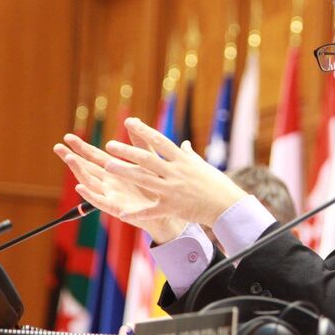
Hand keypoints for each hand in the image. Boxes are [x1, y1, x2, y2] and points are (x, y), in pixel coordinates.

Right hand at [53, 134, 185, 243]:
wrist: (166, 210)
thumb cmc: (155, 186)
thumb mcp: (148, 161)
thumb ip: (140, 143)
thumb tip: (132, 120)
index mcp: (116, 170)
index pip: (94, 157)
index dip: (81, 147)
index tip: (68, 137)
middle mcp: (109, 182)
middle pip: (87, 168)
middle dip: (72, 157)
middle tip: (58, 146)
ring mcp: (111, 195)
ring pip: (90, 182)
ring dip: (79, 171)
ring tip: (69, 159)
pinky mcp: (116, 208)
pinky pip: (100, 202)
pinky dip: (89, 195)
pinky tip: (80, 187)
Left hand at [103, 117, 246, 226]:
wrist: (227, 205)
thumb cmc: (217, 184)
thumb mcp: (203, 166)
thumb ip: (189, 155)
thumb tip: (184, 144)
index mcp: (183, 160)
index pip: (160, 141)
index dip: (144, 130)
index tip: (129, 122)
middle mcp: (176, 172)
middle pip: (148, 159)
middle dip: (127, 151)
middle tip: (110, 145)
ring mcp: (173, 190)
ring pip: (144, 179)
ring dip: (125, 172)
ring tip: (107, 166)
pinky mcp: (173, 207)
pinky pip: (152, 210)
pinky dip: (137, 212)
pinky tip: (121, 213)